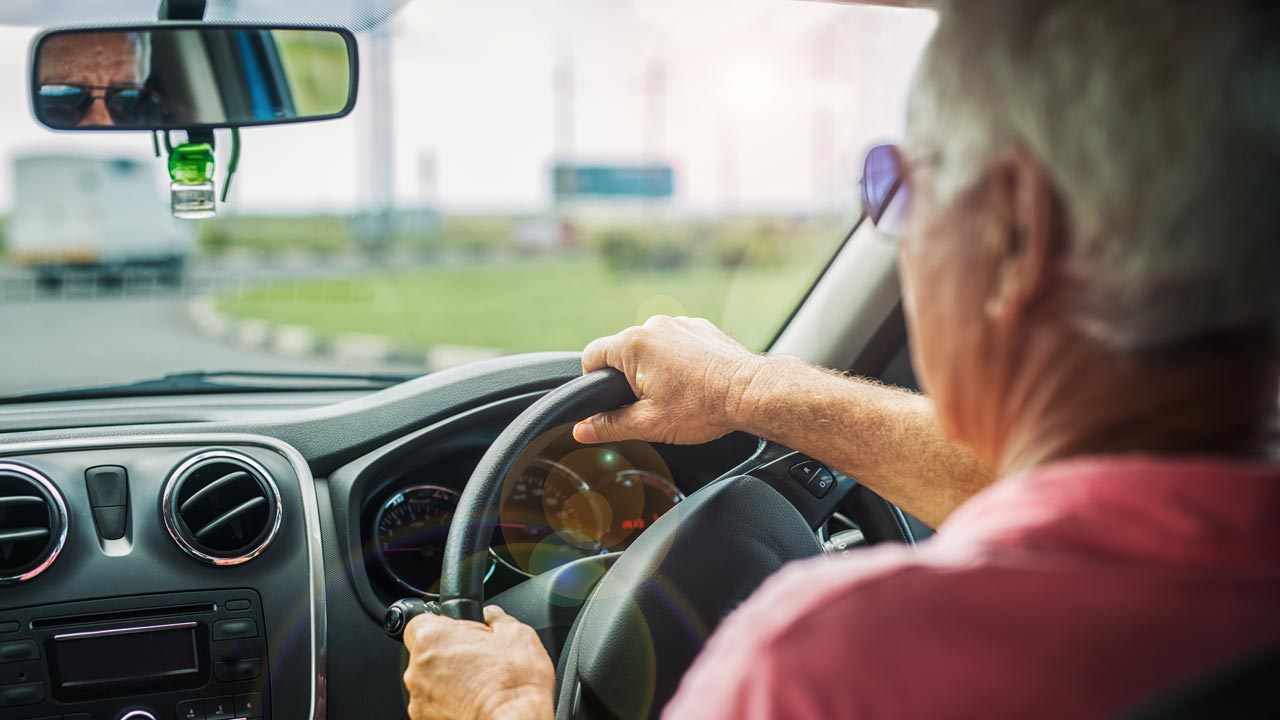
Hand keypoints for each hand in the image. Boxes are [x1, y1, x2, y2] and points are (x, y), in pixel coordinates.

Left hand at [403, 605, 554, 719]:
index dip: (443, 626)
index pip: (419, 622)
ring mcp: (419, 701)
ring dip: (448, 681)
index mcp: (432, 639)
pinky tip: (474, 703)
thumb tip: (492, 616)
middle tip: (478, 660)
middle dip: (448, 654)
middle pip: (425, 654)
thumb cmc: (514, 685)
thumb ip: (497, 618)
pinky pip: (434, 706)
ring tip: (479, 685)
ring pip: (429, 682)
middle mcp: (417, 671)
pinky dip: (449, 704)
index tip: (461, 632)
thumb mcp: (517, 635)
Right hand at [575, 316, 767, 444]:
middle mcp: (654, 325)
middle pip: (623, 352)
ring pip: (651, 348)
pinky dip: (678, 361)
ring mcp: (680, 323)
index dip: (591, 381)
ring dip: (654, 369)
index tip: (607, 400)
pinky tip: (693, 384)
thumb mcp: (648, 424)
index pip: (591, 356)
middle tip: (648, 405)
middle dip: (629, 379)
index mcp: (633, 345)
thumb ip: (609, 426)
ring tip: (676, 396)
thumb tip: (582, 430)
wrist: (751, 393)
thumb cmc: (703, 407)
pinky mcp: (700, 328)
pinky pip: (676, 343)